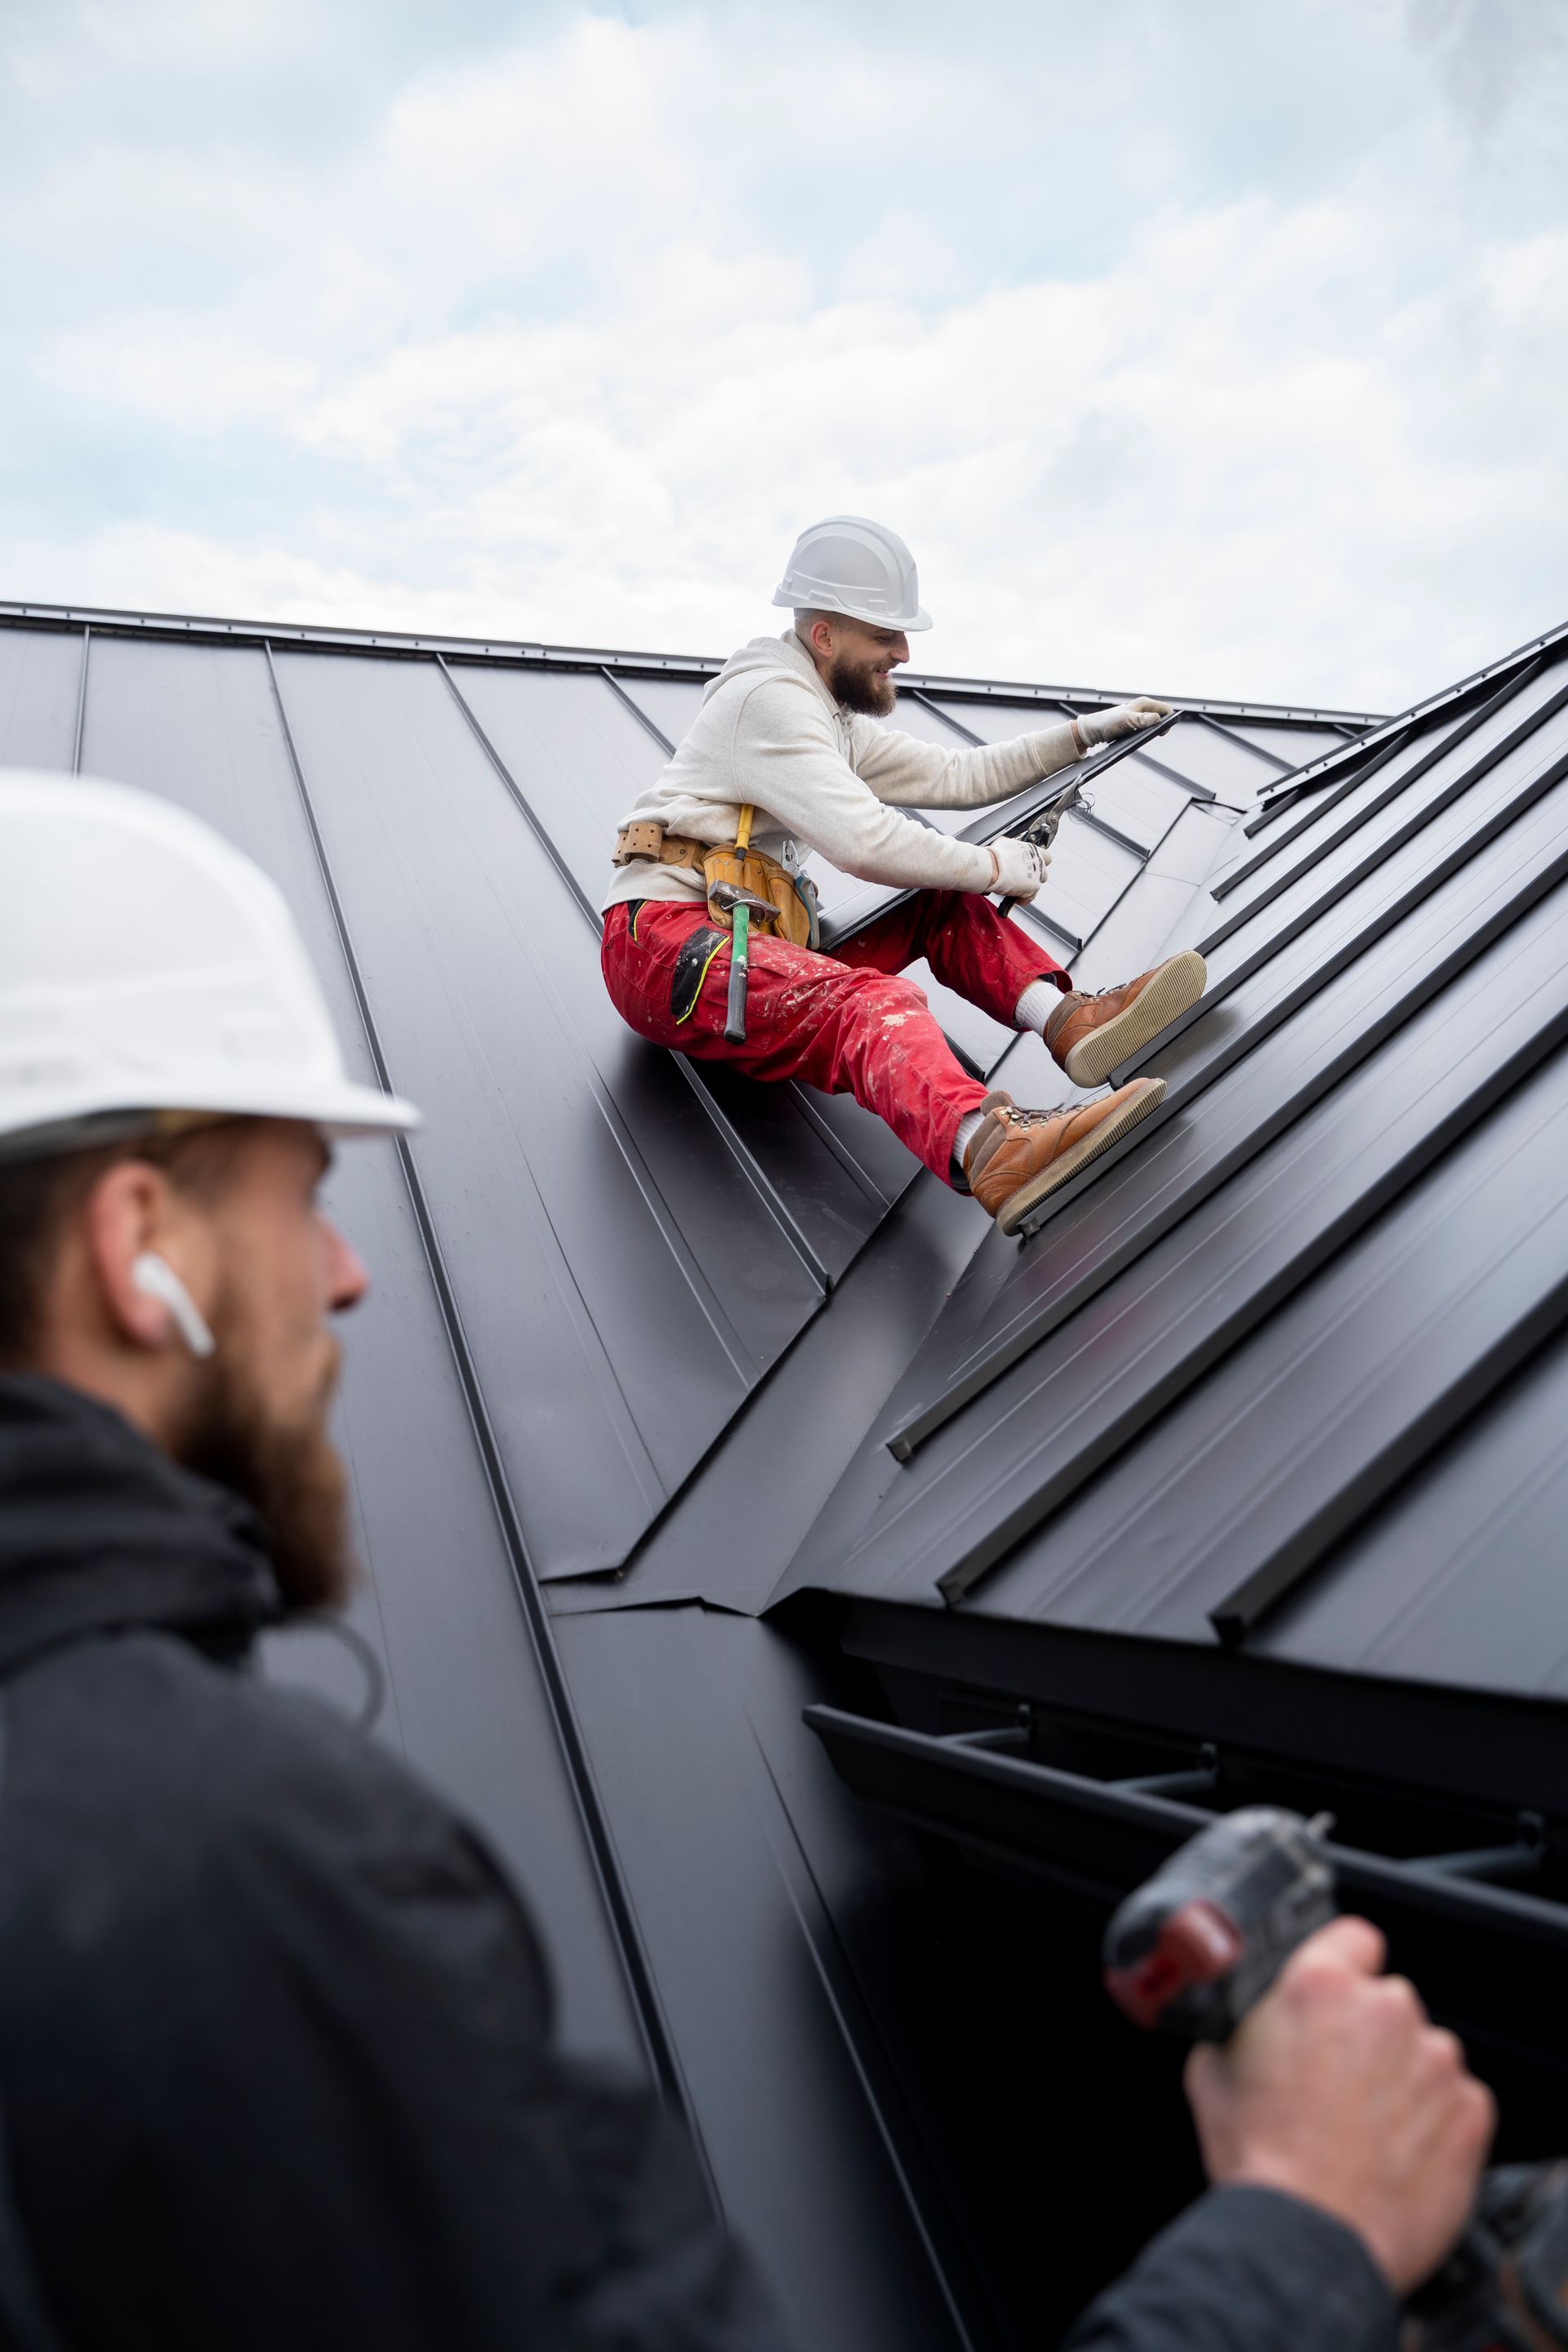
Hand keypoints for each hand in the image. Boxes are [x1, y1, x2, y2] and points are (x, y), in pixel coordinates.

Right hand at [989, 835, 1049, 901]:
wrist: (993, 867)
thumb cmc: (997, 855)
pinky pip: (1030, 898)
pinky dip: (1022, 899)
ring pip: (1037, 885)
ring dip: (1028, 887)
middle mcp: (1038, 862)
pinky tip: (1015, 898)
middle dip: (1033, 875)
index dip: (1037, 861)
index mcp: (1033, 850)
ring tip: (1016, 887)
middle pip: (1043, 871)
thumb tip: (1006, 848)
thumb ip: (1011, 847)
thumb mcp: (1005, 843)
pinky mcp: (1033, 889)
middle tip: (1021, 876)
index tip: (1030, 863)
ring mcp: (1037, 876)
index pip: (1046, 856)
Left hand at [1079, 697, 1171, 745]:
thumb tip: (1157, 719)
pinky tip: (1138, 737)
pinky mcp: (1135, 723)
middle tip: (1152, 735)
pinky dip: (1145, 733)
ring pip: (1154, 723)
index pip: (1166, 709)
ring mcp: (1140, 715)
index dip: (1168, 721)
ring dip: (1152, 731)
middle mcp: (1143, 707)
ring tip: (1142, 736)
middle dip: (1160, 726)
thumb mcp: (1125, 721)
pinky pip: (1146, 727)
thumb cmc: (1108, 723)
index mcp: (1144, 703)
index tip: (1161, 732)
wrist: (1094, 729)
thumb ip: (1141, 720)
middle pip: (1162, 716)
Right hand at [1185, 1917, 1493, 2296]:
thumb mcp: (1213, 2070)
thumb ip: (1242, 2025)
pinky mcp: (1469, 2112)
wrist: (1311, 2238)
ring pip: (1421, 2052)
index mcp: (1320, 1985)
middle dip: (1366, 2033)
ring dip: (1400, 2076)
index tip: (1338, 1990)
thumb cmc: (1261, 2160)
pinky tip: (1395, 2151)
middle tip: (1335, 2080)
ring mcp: (1434, 2060)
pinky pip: (1454, 2100)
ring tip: (1364, 2128)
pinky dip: (1432, 2120)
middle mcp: (1386, 2009)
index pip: (1353, 1936)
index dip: (1342, 1962)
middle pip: (1386, 2001)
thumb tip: (1245, 2018)